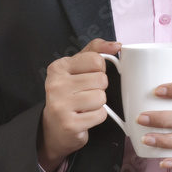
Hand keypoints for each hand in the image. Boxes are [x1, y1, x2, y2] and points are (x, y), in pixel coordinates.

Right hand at [38, 39, 120, 171]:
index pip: (96, 60)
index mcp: (58, 67)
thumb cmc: (70, 93)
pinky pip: (100, 114)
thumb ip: (96, 51)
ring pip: (101, 97)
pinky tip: (85, 116)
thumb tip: (117, 45)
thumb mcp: (78, 68)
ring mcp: (60, 105)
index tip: (89, 77)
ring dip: (99, 103)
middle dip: (99, 88)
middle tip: (86, 94)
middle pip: (101, 80)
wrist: (54, 126)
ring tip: (85, 105)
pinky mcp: (69, 124)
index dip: (99, 70)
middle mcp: (55, 84)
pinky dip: (97, 116)